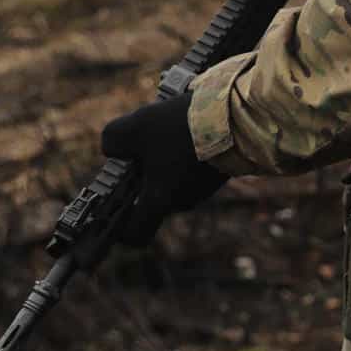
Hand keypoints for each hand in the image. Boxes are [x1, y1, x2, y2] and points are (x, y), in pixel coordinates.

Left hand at [100, 93, 227, 245]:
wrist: (237, 117)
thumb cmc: (182, 128)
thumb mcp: (135, 127)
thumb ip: (113, 140)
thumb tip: (113, 149)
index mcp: (160, 200)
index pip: (136, 234)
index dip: (119, 229)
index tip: (112, 210)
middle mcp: (183, 200)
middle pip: (154, 197)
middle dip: (143, 175)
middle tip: (140, 145)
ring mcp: (205, 186)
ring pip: (175, 178)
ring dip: (166, 158)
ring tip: (168, 126)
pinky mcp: (221, 170)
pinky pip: (194, 165)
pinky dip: (187, 150)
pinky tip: (189, 124)